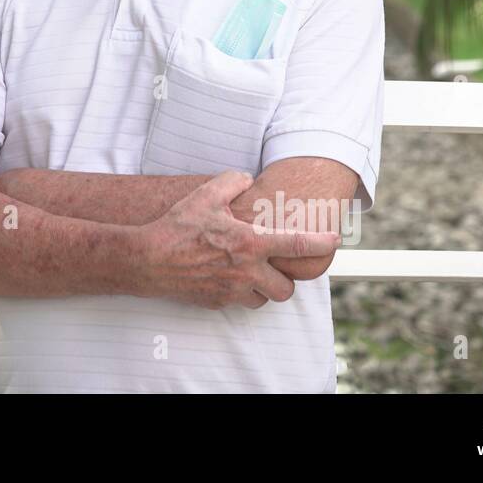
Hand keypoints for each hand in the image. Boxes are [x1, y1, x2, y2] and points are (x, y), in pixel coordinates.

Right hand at [138, 170, 339, 309]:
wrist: (148, 260)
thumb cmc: (177, 227)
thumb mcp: (204, 195)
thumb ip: (231, 182)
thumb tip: (245, 180)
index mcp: (250, 243)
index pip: (298, 245)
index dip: (322, 243)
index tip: (334, 241)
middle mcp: (246, 271)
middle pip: (287, 288)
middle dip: (286, 279)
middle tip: (276, 264)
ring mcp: (232, 290)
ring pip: (264, 299)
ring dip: (263, 288)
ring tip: (251, 272)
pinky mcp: (217, 302)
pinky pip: (239, 302)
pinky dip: (240, 293)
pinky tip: (228, 277)